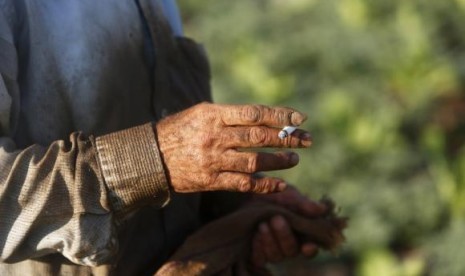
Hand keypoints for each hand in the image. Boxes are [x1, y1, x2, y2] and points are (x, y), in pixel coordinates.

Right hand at [155, 103, 311, 192]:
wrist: (151, 156)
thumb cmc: (180, 130)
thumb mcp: (201, 113)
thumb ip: (229, 115)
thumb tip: (264, 119)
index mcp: (213, 115)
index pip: (254, 113)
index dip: (280, 115)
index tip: (300, 117)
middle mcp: (215, 136)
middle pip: (259, 137)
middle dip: (287, 137)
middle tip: (307, 139)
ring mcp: (213, 160)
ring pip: (254, 161)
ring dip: (279, 161)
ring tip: (295, 159)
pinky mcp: (211, 180)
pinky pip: (243, 184)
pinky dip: (264, 184)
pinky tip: (280, 184)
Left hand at [249, 186, 326, 266]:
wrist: (248, 192)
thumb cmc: (272, 192)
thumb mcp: (287, 193)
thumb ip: (302, 203)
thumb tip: (322, 209)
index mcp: (301, 231)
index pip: (310, 247)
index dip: (310, 249)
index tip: (308, 246)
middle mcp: (288, 243)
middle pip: (292, 251)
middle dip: (285, 236)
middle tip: (276, 219)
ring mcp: (272, 249)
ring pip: (276, 256)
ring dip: (270, 242)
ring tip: (262, 225)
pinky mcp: (257, 252)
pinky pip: (260, 259)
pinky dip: (258, 248)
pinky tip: (255, 235)